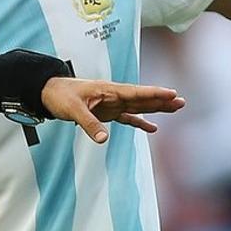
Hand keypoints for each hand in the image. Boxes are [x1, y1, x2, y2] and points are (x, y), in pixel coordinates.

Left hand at [41, 78, 184, 142]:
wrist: (49, 92)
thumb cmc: (60, 96)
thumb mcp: (73, 110)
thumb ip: (89, 124)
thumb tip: (103, 140)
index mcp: (108, 90)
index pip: (136, 92)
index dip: (154, 94)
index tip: (171, 93)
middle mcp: (114, 96)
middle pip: (142, 98)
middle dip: (161, 100)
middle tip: (181, 102)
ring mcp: (112, 104)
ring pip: (139, 106)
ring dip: (156, 108)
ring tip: (175, 108)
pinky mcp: (107, 112)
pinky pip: (128, 117)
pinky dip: (140, 122)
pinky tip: (152, 128)